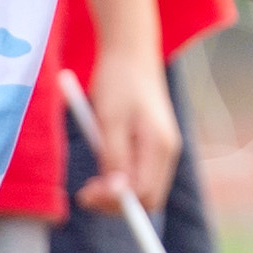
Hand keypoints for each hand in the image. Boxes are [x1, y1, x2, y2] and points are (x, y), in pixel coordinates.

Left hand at [83, 65, 180, 215]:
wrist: (130, 51)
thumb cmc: (117, 81)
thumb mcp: (109, 121)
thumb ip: (114, 159)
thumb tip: (116, 195)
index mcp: (160, 146)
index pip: (145, 195)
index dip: (115, 202)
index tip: (86, 193)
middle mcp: (167, 151)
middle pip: (148, 197)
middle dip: (116, 201)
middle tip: (85, 191)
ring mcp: (163, 147)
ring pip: (142, 187)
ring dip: (115, 188)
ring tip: (91, 176)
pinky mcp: (154, 142)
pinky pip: (139, 171)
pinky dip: (119, 174)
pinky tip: (103, 159)